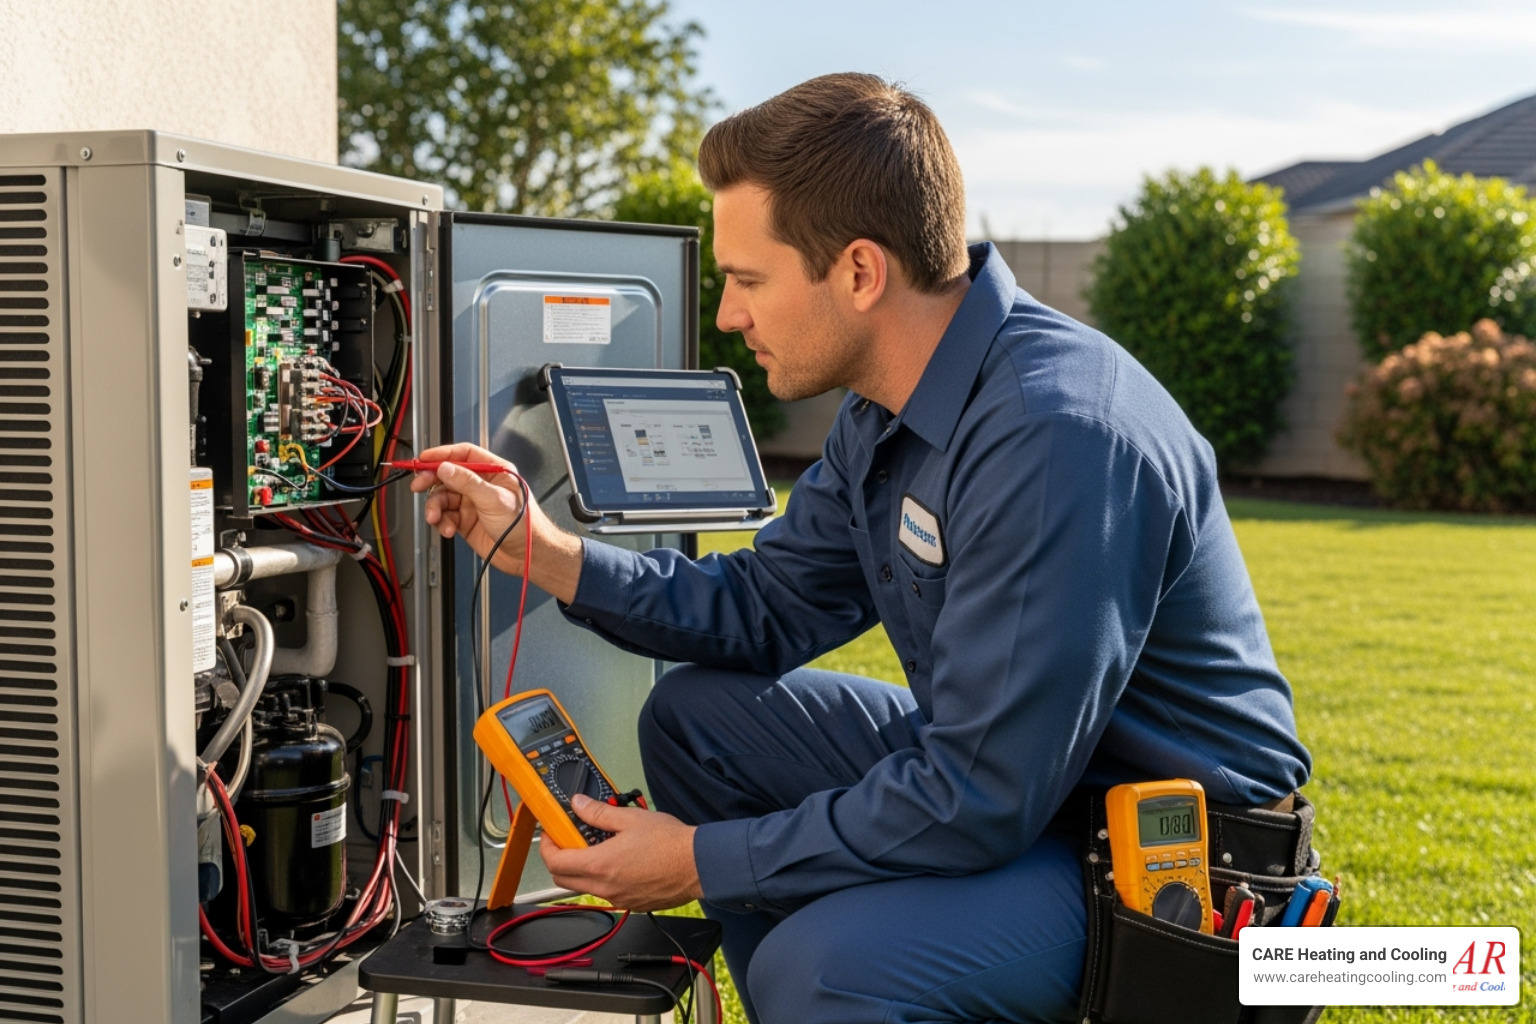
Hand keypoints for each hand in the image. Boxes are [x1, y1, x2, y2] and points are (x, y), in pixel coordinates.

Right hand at [410, 442, 582, 600]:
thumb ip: (467, 482)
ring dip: (436, 508)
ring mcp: (473, 503)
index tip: (424, 459)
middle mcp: (482, 485)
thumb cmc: (524, 525)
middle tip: (418, 486)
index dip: (443, 454)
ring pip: (444, 498)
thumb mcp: (494, 499)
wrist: (528, 556)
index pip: (464, 454)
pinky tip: (449, 530)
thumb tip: (446, 468)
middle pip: (448, 475)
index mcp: (494, 471)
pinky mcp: (466, 521)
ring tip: (435, 518)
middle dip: (432, 481)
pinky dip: (443, 523)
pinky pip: (446, 517)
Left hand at [540, 795, 701, 911]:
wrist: (698, 865)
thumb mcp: (630, 819)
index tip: (551, 834)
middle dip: (559, 859)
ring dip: (582, 869)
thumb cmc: (670, 843)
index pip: (555, 862)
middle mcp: (605, 887)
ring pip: (585, 887)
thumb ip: (599, 812)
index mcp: (600, 865)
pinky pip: (607, 893)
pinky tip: (620, 862)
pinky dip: (603, 879)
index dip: (546, 846)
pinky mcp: (632, 904)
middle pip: (563, 879)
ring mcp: (618, 899)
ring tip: (599, 847)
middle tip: (569, 841)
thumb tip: (579, 804)